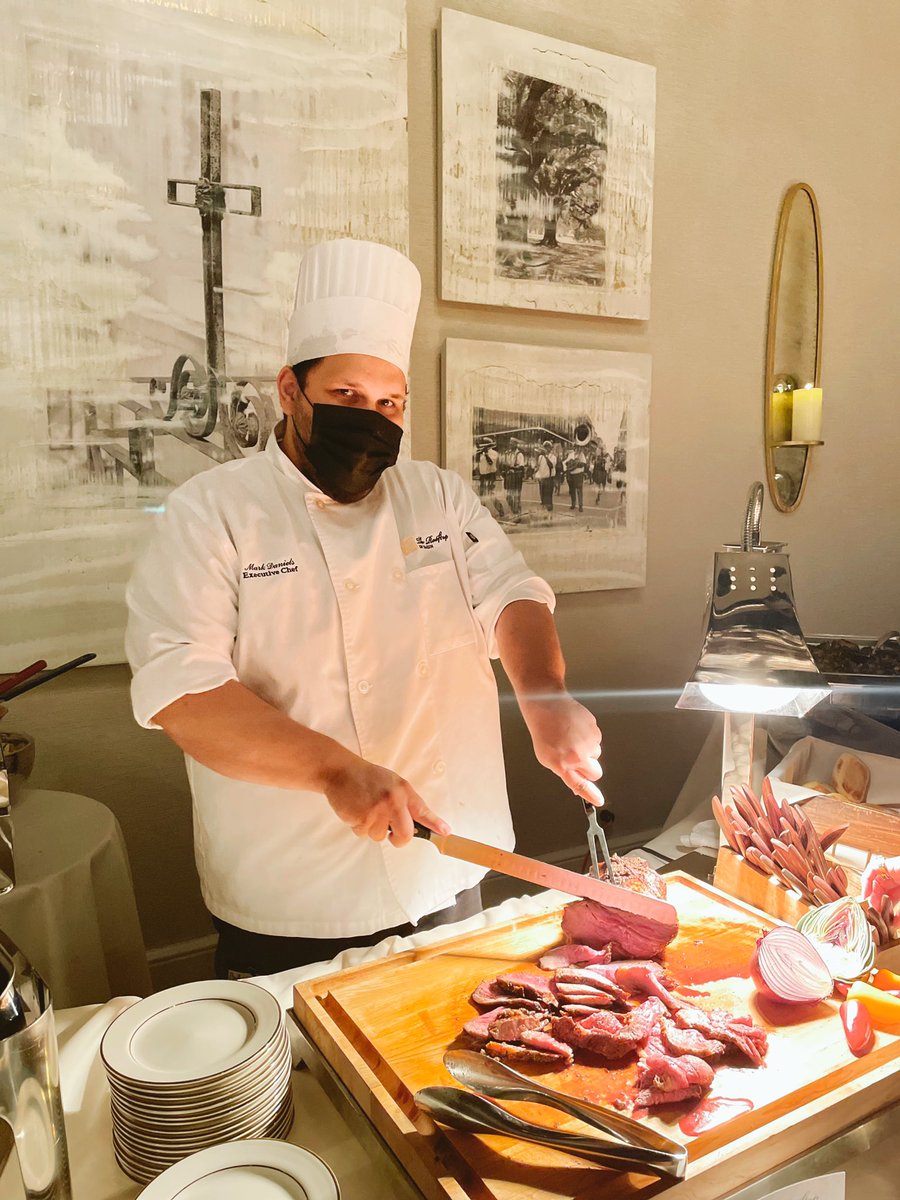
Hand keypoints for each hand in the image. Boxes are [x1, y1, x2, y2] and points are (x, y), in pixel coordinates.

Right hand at [321, 751, 450, 846]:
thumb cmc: (367, 778)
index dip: (435, 824)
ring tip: (366, 810)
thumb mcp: (393, 784)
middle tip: (393, 836)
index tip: (446, 833)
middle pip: (405, 834)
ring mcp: (376, 810)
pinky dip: (359, 827)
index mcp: (402, 791)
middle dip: (399, 839)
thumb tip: (419, 821)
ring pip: (380, 836)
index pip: (423, 811)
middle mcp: (392, 801)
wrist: (340, 770)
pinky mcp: (360, 817)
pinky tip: (356, 811)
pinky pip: (363, 834)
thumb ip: (406, 802)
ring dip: (372, 829)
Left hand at [519, 692, 602, 804]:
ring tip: (571, 738)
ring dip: (587, 751)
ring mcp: (587, 743)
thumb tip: (578, 785)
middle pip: (595, 773)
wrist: (547, 705)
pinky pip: (596, 741)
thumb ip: (563, 771)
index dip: (592, 795)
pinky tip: (576, 729)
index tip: (599, 801)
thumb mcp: (546, 757)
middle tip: (579, 760)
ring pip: (596, 755)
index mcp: (562, 764)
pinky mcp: (595, 731)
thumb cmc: (544, 730)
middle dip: (590, 770)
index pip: (581, 785)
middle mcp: (577, 755)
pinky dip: (588, 737)